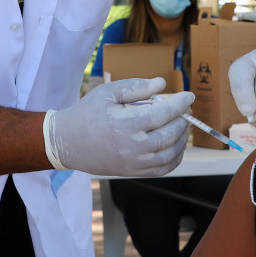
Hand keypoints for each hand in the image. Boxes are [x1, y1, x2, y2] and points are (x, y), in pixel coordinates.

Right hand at [44, 77, 191, 176]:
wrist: (66, 142)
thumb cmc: (87, 113)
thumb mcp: (108, 93)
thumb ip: (136, 87)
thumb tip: (161, 84)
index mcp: (126, 124)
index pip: (163, 114)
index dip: (179, 104)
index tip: (189, 96)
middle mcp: (133, 146)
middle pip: (170, 135)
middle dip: (182, 121)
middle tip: (185, 110)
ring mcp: (134, 162)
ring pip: (170, 154)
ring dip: (182, 140)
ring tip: (182, 126)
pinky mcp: (132, 172)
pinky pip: (162, 169)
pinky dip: (175, 158)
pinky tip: (176, 146)